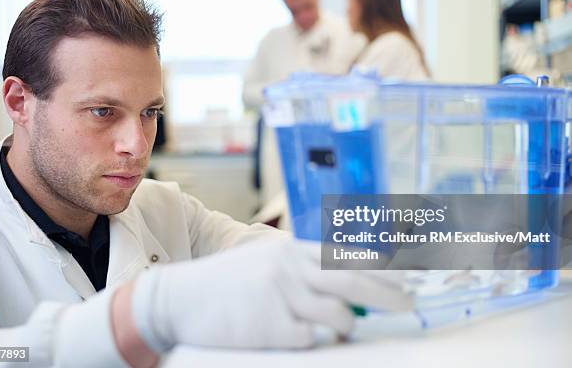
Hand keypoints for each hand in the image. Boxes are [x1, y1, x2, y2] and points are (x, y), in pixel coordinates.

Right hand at [132, 239, 411, 350]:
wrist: (180, 297)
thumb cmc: (227, 282)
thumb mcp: (266, 262)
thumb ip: (302, 269)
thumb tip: (348, 285)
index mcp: (291, 250)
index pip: (348, 256)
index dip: (383, 267)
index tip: (409, 278)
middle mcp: (290, 268)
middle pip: (354, 281)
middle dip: (390, 294)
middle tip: (410, 305)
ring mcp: (281, 297)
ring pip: (339, 314)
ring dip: (350, 323)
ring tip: (343, 326)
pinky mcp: (270, 327)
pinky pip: (312, 338)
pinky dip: (318, 339)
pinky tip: (306, 334)